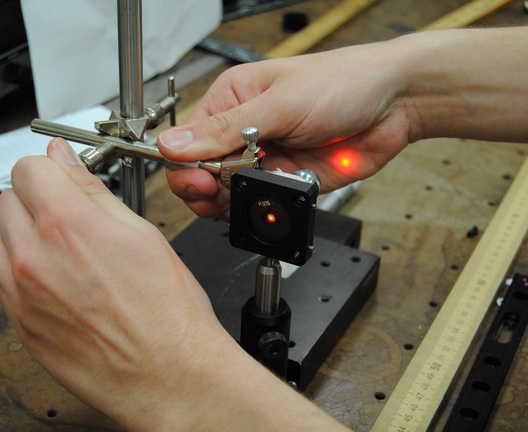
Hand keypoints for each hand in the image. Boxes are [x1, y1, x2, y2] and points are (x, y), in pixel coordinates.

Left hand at [0, 138, 355, 431]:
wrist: (169, 374)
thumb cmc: (168, 313)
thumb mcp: (141, 234)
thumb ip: (93, 193)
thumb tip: (66, 162)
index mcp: (69, 225)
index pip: (29, 168)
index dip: (49, 168)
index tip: (60, 176)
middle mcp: (35, 258)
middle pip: (7, 200)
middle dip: (36, 199)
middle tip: (67, 215)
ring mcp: (21, 295)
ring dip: (18, 234)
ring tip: (57, 248)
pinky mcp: (20, 325)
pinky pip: (0, 280)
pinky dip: (19, 270)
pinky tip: (57, 280)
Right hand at [158, 42, 411, 217]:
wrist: (395, 104)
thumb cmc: (342, 83)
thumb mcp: (279, 103)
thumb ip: (224, 130)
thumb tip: (173, 144)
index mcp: (231, 101)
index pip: (189, 142)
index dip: (186, 166)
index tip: (197, 181)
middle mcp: (243, 132)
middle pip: (203, 173)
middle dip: (206, 188)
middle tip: (217, 193)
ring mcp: (265, 159)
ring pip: (229, 194)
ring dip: (232, 203)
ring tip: (245, 198)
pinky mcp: (286, 181)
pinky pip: (261, 204)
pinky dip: (260, 210)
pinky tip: (269, 203)